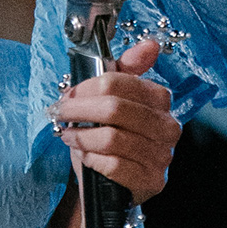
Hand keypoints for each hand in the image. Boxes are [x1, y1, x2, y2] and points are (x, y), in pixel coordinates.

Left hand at [55, 32, 180, 203]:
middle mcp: (167, 126)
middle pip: (114, 109)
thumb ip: (125, 71)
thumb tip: (151, 45)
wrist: (110, 181)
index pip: (118, 83)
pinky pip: (114, 165)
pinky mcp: (151, 180)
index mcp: (159, 99)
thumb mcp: (113, 100)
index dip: (86, 88)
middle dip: (79, 110)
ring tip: (69, 136)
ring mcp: (162, 155)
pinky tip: (85, 156)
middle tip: (59, 113)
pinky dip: (92, 159)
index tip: (67, 95)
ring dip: (82, 137)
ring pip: (111, 138)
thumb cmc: (109, 135)